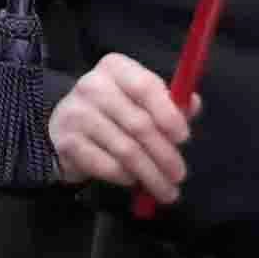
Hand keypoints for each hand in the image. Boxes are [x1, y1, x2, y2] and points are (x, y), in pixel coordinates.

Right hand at [45, 52, 188, 205]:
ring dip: (151, 174)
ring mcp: (76, 114)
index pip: (145, 87)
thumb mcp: (141, 99)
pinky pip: (106, 165)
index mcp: (115, 68)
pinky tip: (134, 181)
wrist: (65, 127)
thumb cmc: (114, 110)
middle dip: (164, 154)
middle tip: (179, 175)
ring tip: (166, 189)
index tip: (184, 138)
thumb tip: (193, 104)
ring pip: (125, 150)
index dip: (168, 114)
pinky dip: (125, 177)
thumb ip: (169, 102)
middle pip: (138, 124)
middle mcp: (92, 86)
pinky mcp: (67, 143)